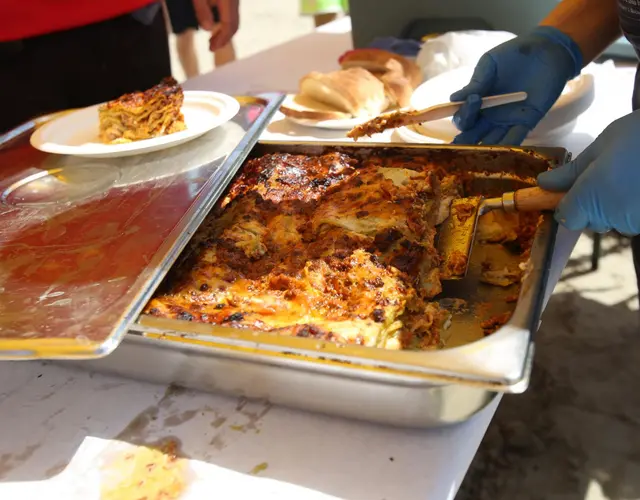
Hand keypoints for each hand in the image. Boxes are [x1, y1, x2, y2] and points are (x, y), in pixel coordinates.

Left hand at [191, 0, 238, 50]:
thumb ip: (202, 10)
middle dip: (224, 38)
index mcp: (227, 2)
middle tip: (212, 46)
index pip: (229, 26)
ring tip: (213, 37)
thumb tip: (207, 28)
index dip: (221, 40)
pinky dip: (225, 22)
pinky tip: (215, 21)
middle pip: (234, 24)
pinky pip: (231, 12)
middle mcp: (233, 1)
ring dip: (225, 31)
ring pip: (234, 19)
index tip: (212, 48)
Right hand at [449, 26, 582, 144]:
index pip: (464, 117)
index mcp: (477, 102)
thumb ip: (476, 82)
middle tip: (457, 148)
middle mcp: (489, 116)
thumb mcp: (490, 64)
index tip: (474, 100)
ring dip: (484, 150)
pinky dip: (507, 147)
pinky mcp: (526, 122)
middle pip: (473, 135)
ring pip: (491, 141)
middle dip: (464, 143)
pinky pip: (515, 139)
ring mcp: (507, 121)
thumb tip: (453, 99)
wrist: (547, 50)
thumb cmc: (515, 54)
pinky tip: (500, 152)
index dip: (464, 113)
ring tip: (477, 156)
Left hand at [537, 110, 639, 234]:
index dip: (566, 204)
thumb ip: (572, 171)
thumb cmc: (639, 135)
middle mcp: (611, 216)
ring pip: (614, 220)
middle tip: (606, 174)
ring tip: (629, 176)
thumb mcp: (601, 146)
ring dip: (615, 205)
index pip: (566, 217)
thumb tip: (544, 183)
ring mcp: (634, 222)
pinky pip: (634, 218)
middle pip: (590, 220)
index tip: (572, 188)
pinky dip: (634, 206)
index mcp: (590, 198)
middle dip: (592, 203)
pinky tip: (639, 184)